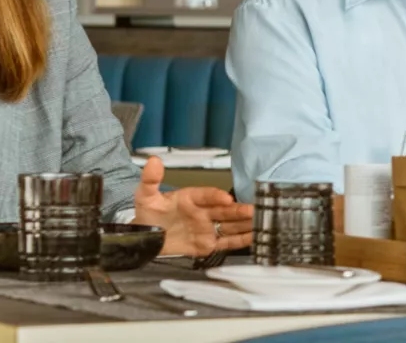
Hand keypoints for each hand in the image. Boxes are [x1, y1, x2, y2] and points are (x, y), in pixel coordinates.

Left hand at [131, 156, 255, 255]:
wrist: (146, 238)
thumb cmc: (149, 215)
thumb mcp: (146, 196)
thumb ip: (150, 180)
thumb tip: (153, 161)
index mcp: (191, 198)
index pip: (206, 195)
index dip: (215, 196)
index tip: (224, 198)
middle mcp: (203, 212)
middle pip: (224, 210)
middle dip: (239, 210)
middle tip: (252, 209)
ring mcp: (207, 228)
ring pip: (230, 225)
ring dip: (245, 224)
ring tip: (259, 222)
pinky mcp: (208, 244)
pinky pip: (227, 242)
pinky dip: (241, 240)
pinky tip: (254, 236)